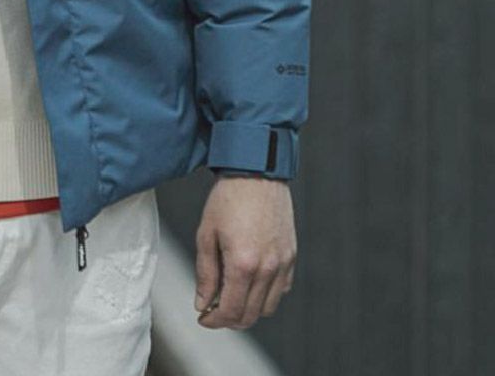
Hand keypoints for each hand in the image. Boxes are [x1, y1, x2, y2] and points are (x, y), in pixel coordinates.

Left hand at [194, 174, 296, 329]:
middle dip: (229, 319)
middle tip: (213, 310)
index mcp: (243, 265)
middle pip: (251, 315)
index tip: (203, 317)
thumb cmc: (227, 199)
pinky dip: (266, 294)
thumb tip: (203, 302)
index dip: (214, 320)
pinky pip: (281, 289)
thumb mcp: (206, 234)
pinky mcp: (291, 257)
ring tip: (230, 295)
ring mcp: (283, 264)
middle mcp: (268, 269)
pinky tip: (250, 281)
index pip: (231, 311)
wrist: (256, 173)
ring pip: (268, 307)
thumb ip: (206, 273)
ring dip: (248, 309)